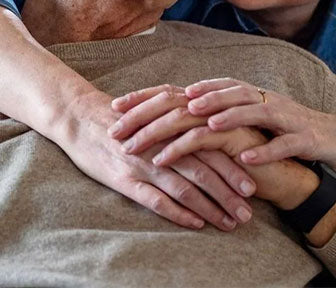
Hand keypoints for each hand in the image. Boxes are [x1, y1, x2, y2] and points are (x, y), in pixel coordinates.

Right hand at [50, 89, 257, 230]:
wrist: (78, 116)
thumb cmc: (125, 118)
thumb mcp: (158, 113)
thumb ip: (185, 124)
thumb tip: (218, 138)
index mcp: (176, 128)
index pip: (214, 151)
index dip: (235, 170)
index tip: (256, 188)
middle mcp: (164, 145)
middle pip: (205, 172)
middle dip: (229, 194)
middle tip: (248, 214)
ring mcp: (145, 163)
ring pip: (185, 188)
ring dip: (210, 208)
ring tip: (229, 223)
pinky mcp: (124, 178)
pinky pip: (155, 199)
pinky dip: (177, 212)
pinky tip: (195, 223)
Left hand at [144, 78, 335, 174]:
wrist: (330, 140)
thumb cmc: (277, 135)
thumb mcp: (237, 124)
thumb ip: (206, 118)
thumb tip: (163, 118)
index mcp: (235, 94)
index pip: (185, 89)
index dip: (150, 96)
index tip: (116, 106)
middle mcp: (253, 98)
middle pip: (205, 100)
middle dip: (162, 117)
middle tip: (129, 133)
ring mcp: (278, 115)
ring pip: (242, 113)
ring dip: (213, 124)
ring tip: (183, 139)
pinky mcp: (300, 135)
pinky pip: (280, 142)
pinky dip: (262, 148)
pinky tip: (244, 157)